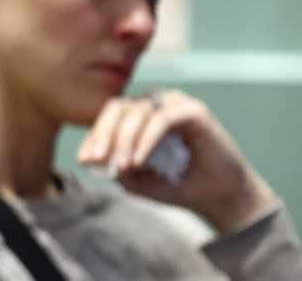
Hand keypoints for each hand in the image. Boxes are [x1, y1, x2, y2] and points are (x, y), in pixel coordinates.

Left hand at [77, 90, 277, 233]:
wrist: (219, 198)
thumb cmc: (176, 185)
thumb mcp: (136, 179)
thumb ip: (114, 165)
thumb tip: (92, 157)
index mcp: (138, 115)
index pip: (108, 116)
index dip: (94, 136)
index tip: (82, 159)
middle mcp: (155, 103)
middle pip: (118, 107)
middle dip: (103, 134)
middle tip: (95, 159)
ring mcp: (174, 103)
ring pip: (137, 112)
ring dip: (124, 140)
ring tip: (121, 166)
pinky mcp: (194, 110)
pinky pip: (161, 120)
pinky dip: (146, 140)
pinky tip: (137, 160)